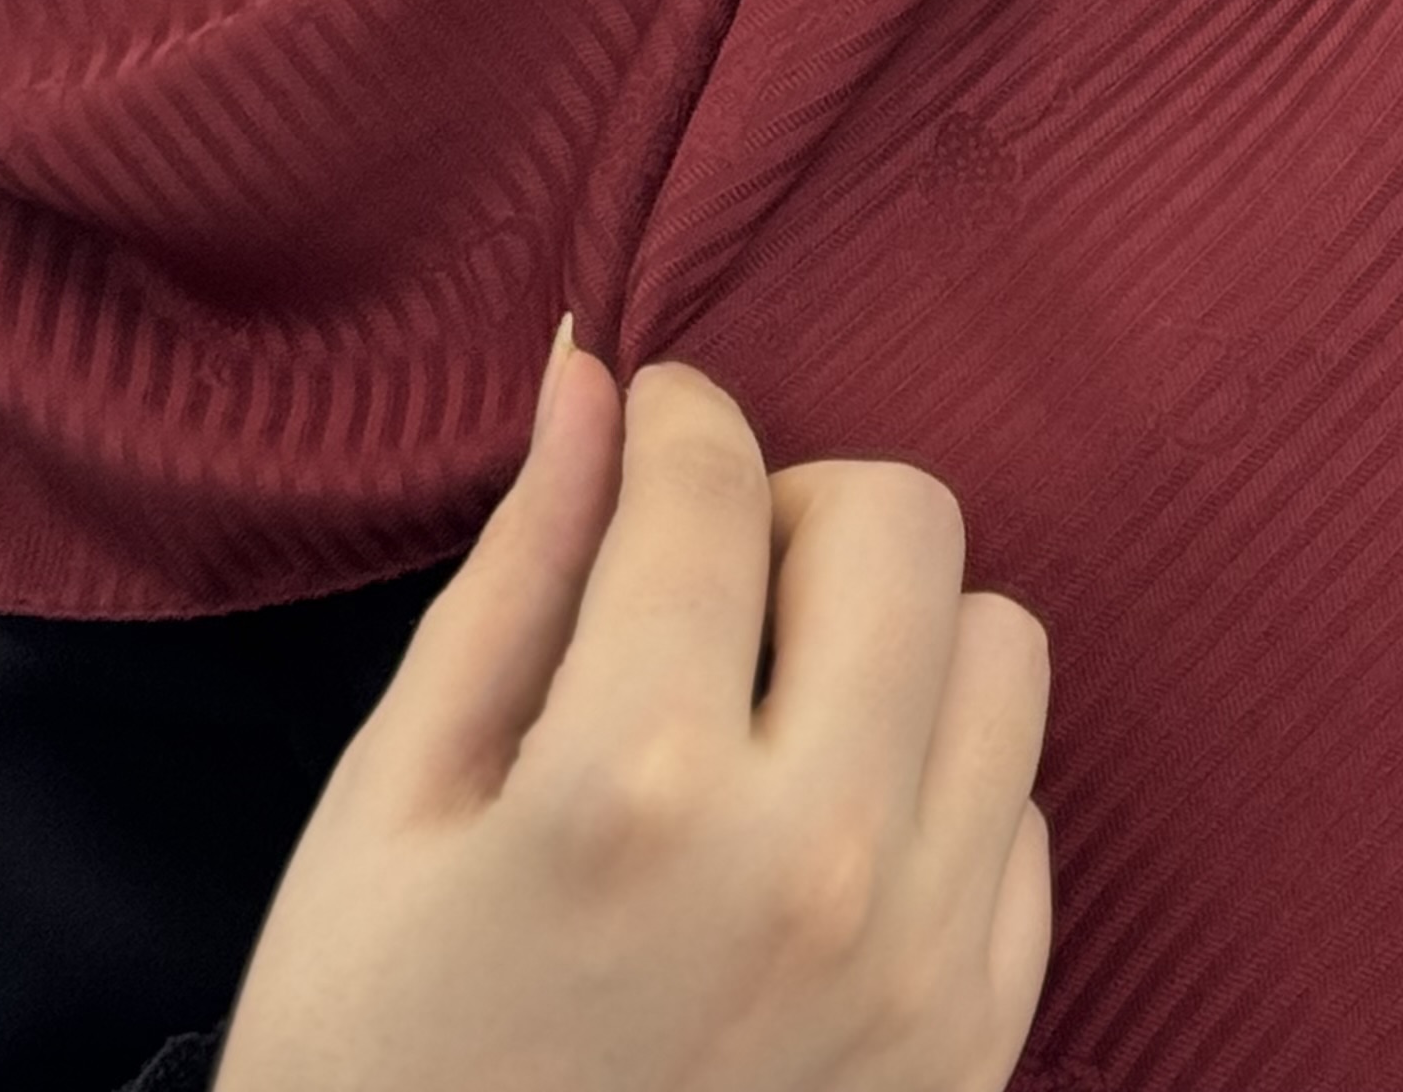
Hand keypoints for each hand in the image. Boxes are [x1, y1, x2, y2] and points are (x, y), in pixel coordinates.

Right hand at [218, 335, 1051, 1091]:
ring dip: (894, 644)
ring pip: (1003, 650)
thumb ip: (520, 574)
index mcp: (632, 787)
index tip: (656, 421)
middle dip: (799, 514)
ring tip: (771, 715)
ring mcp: (917, 961)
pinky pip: (1027, 816)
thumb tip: (597, 378)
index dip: (677, 416)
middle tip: (708, 587)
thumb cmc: (374, 1063)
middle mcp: (812, 861)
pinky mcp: (977, 1042)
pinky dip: (937, 792)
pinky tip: (814, 844)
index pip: (713, 482)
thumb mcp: (391, 811)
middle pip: (905, 527)